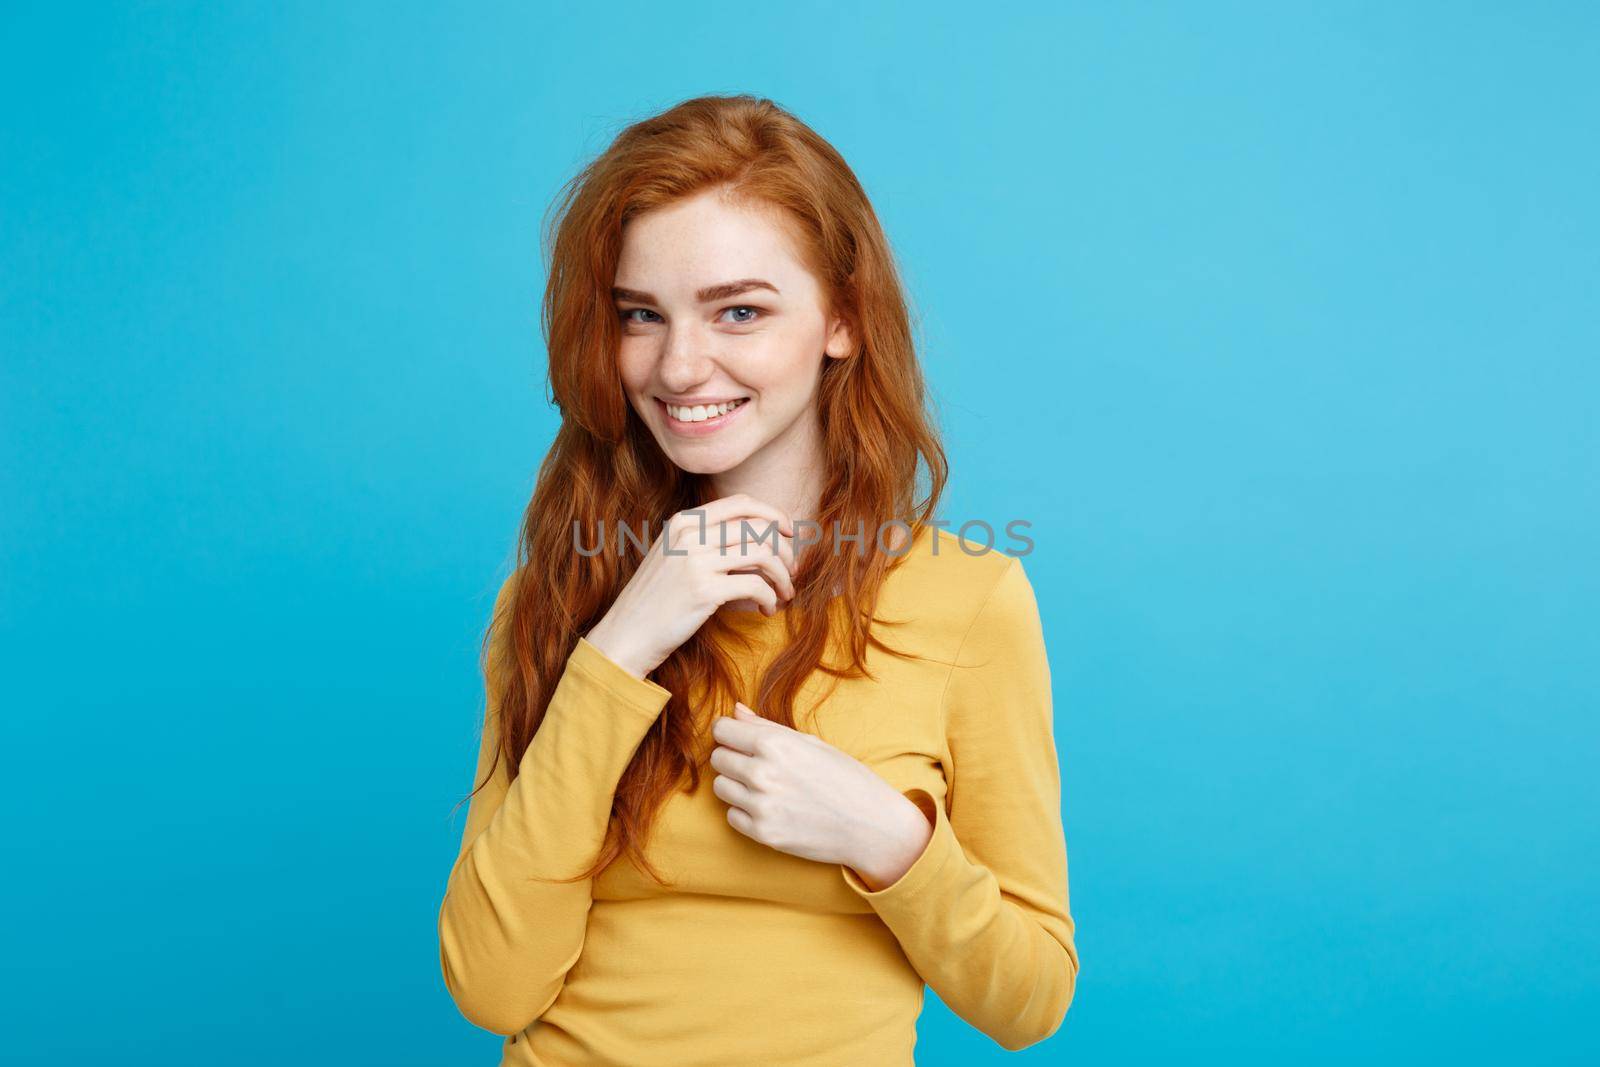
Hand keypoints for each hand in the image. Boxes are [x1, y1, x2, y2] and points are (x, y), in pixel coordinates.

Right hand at [584, 494, 800, 679]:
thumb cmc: (656, 599)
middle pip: (759, 529)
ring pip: (764, 555)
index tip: (791, 534)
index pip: (742, 503)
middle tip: (792, 572)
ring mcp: (696, 561)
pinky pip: (756, 585)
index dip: (774, 515)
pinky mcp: (705, 591)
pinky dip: (770, 598)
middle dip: (785, 551)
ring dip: (782, 576)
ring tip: (784, 594)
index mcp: (684, 521)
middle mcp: (690, 535)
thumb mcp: (674, 555)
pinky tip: (767, 609)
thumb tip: (760, 537)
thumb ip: (707, 540)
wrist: (627, 633)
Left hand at [709, 703, 933, 889]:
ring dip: (735, 785)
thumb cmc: (845, 778)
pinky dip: (744, 812)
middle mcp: (762, 773)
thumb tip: (735, 711)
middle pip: (717, 758)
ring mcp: (761, 806)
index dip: (728, 732)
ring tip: (763, 787)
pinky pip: (732, 816)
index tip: (737, 738)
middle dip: (731, 757)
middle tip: (756, 764)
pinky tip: (769, 807)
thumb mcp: (810, 743)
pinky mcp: (763, 834)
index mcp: (774, 744)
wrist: (872, 825)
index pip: (721, 730)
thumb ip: (766, 727)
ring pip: (720, 787)